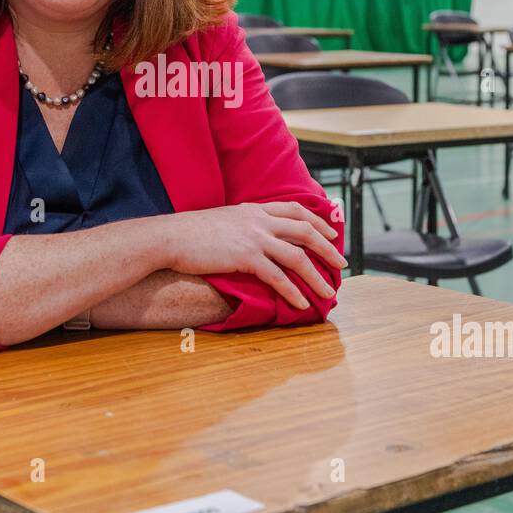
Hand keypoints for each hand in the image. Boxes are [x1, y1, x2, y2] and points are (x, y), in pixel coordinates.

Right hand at [162, 202, 345, 309]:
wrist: (170, 238)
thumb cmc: (189, 233)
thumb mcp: (222, 220)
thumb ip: (242, 225)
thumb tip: (249, 238)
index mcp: (254, 209)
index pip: (294, 209)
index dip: (317, 221)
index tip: (331, 232)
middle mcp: (259, 220)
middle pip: (304, 231)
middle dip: (327, 248)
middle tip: (342, 264)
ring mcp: (254, 237)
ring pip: (297, 256)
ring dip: (317, 276)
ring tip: (329, 292)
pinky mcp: (246, 257)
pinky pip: (277, 276)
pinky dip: (292, 291)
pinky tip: (301, 304)